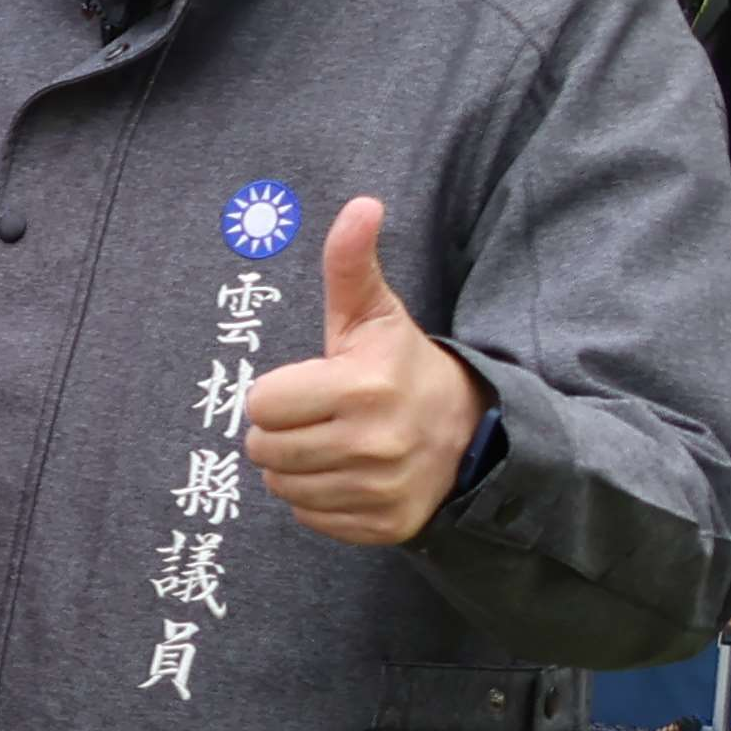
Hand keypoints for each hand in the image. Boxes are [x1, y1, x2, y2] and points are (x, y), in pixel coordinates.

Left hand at [248, 195, 483, 547]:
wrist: (470, 432)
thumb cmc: (403, 367)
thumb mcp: (374, 316)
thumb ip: (351, 264)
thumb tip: (360, 205)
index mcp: (363, 387)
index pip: (260, 404)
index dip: (278, 393)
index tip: (311, 385)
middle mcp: (373, 443)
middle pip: (263, 450)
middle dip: (282, 431)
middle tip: (319, 416)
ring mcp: (380, 490)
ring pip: (281, 487)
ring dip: (296, 467)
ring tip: (333, 443)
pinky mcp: (384, 526)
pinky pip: (310, 517)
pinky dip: (320, 499)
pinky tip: (350, 474)